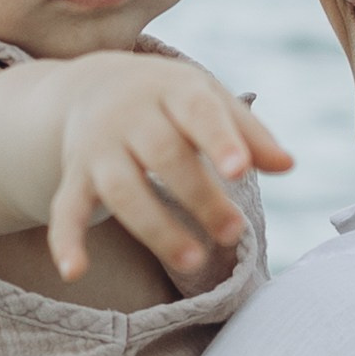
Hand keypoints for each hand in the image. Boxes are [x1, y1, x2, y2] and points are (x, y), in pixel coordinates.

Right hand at [45, 60, 291, 288]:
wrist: (90, 85)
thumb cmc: (169, 100)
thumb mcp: (209, 101)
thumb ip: (249, 133)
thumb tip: (288, 166)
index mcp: (173, 90)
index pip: (198, 114)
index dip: (219, 141)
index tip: (240, 170)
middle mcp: (129, 116)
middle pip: (164, 157)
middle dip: (200, 197)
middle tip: (233, 233)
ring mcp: (98, 147)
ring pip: (123, 189)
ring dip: (156, 228)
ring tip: (193, 260)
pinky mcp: (74, 176)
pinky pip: (67, 207)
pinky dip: (65, 239)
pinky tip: (74, 271)